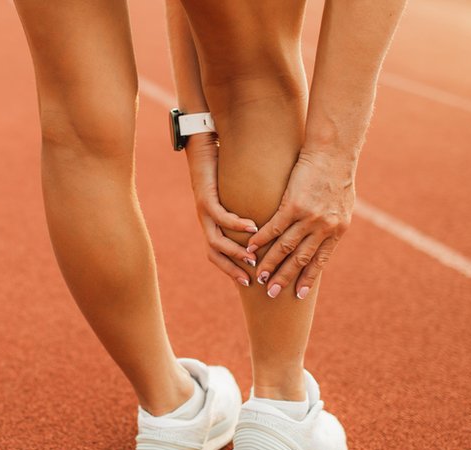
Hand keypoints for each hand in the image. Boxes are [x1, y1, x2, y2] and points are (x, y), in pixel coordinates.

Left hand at [185, 133, 259, 286]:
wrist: (202, 145)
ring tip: (253, 257)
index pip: (219, 256)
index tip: (250, 282)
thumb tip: (268, 224)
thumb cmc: (224, 169)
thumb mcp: (238, 197)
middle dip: (232, 269)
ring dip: (234, 251)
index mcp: (213, 224)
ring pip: (216, 240)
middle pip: (214, 254)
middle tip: (251, 280)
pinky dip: (236, 224)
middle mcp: (206, 221)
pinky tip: (252, 227)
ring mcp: (204, 211)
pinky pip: (220, 216)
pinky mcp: (205, 197)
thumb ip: (248, 212)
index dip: (232, 270)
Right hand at [247, 149, 354, 298]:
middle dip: (285, 278)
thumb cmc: (337, 175)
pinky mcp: (293, 204)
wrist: (334, 153)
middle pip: (301, 259)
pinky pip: (274, 228)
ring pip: (286, 247)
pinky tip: (251, 248)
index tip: (297, 295)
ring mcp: (309, 217)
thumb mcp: (342, 204)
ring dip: (271, 263)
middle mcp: (324, 227)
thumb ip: (333, 222)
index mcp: (337, 230)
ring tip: (259, 276)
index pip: (319, 261)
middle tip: (272, 293)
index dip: (307, 279)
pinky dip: (261, 240)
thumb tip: (326, 234)